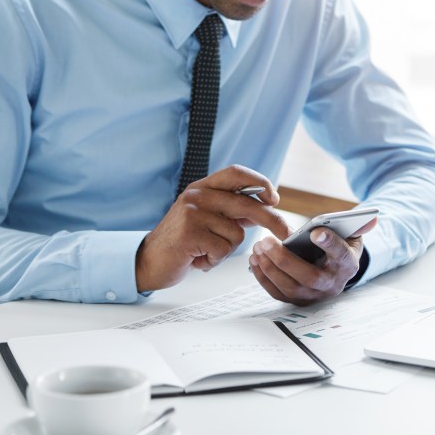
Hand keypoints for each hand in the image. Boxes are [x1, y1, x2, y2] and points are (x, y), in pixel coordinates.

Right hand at [135, 166, 289, 291]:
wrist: (148, 261)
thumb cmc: (181, 242)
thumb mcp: (207, 219)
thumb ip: (232, 211)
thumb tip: (265, 206)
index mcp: (202, 187)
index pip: (236, 173)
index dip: (260, 182)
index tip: (274, 198)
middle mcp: (197, 196)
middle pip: (246, 204)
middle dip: (271, 220)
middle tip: (286, 233)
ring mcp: (192, 213)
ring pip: (236, 233)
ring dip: (226, 250)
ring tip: (205, 251)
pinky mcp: (190, 233)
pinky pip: (223, 249)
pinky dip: (214, 261)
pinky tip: (198, 259)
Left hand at [249, 217, 376, 305]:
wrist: (335, 270)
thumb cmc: (340, 247)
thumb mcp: (350, 235)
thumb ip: (357, 225)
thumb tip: (371, 218)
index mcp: (347, 265)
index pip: (340, 255)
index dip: (329, 243)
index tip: (315, 231)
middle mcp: (332, 285)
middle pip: (309, 277)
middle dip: (285, 260)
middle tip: (266, 240)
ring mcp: (314, 296)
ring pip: (290, 288)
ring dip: (270, 268)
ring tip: (258, 247)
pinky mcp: (298, 301)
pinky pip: (278, 293)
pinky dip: (263, 277)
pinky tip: (255, 260)